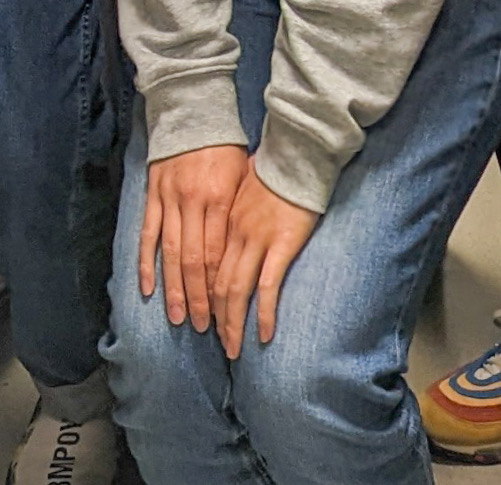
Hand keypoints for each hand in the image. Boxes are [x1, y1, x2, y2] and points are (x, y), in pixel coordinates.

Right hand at [140, 145, 248, 334]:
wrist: (193, 111)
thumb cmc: (226, 147)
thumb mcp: (243, 176)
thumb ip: (239, 212)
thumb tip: (243, 252)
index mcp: (218, 199)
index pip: (217, 253)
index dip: (219, 285)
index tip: (226, 311)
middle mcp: (191, 202)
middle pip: (194, 260)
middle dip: (199, 297)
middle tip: (205, 327)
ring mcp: (169, 200)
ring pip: (169, 254)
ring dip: (173, 289)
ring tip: (179, 318)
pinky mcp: (153, 196)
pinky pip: (148, 235)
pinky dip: (147, 264)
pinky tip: (148, 289)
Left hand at [211, 163, 321, 356]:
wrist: (298, 152)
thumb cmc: (275, 166)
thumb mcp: (245, 185)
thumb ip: (235, 204)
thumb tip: (230, 211)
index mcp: (224, 219)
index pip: (205, 266)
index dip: (203, 294)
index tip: (204, 315)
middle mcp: (235, 233)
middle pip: (217, 284)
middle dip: (215, 317)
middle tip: (217, 342)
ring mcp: (257, 239)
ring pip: (236, 291)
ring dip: (233, 323)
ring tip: (233, 349)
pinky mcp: (282, 244)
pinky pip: (267, 287)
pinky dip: (262, 314)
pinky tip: (263, 334)